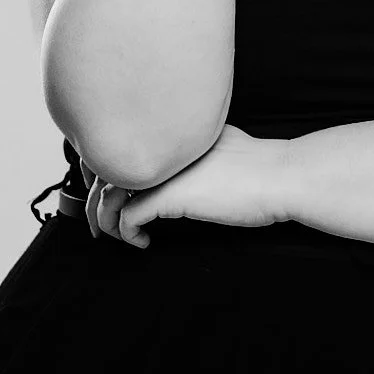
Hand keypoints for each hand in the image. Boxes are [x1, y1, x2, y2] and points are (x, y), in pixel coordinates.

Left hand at [86, 126, 290, 247]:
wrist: (280, 176)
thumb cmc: (259, 166)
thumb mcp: (216, 144)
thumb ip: (189, 148)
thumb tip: (176, 163)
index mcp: (167, 132)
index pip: (117, 147)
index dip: (103, 173)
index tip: (106, 194)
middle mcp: (158, 147)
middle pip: (103, 170)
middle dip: (93, 200)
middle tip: (99, 224)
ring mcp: (162, 170)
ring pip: (107, 195)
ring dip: (105, 221)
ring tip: (116, 237)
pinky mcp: (169, 196)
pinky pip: (127, 217)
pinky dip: (128, 234)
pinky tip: (143, 242)